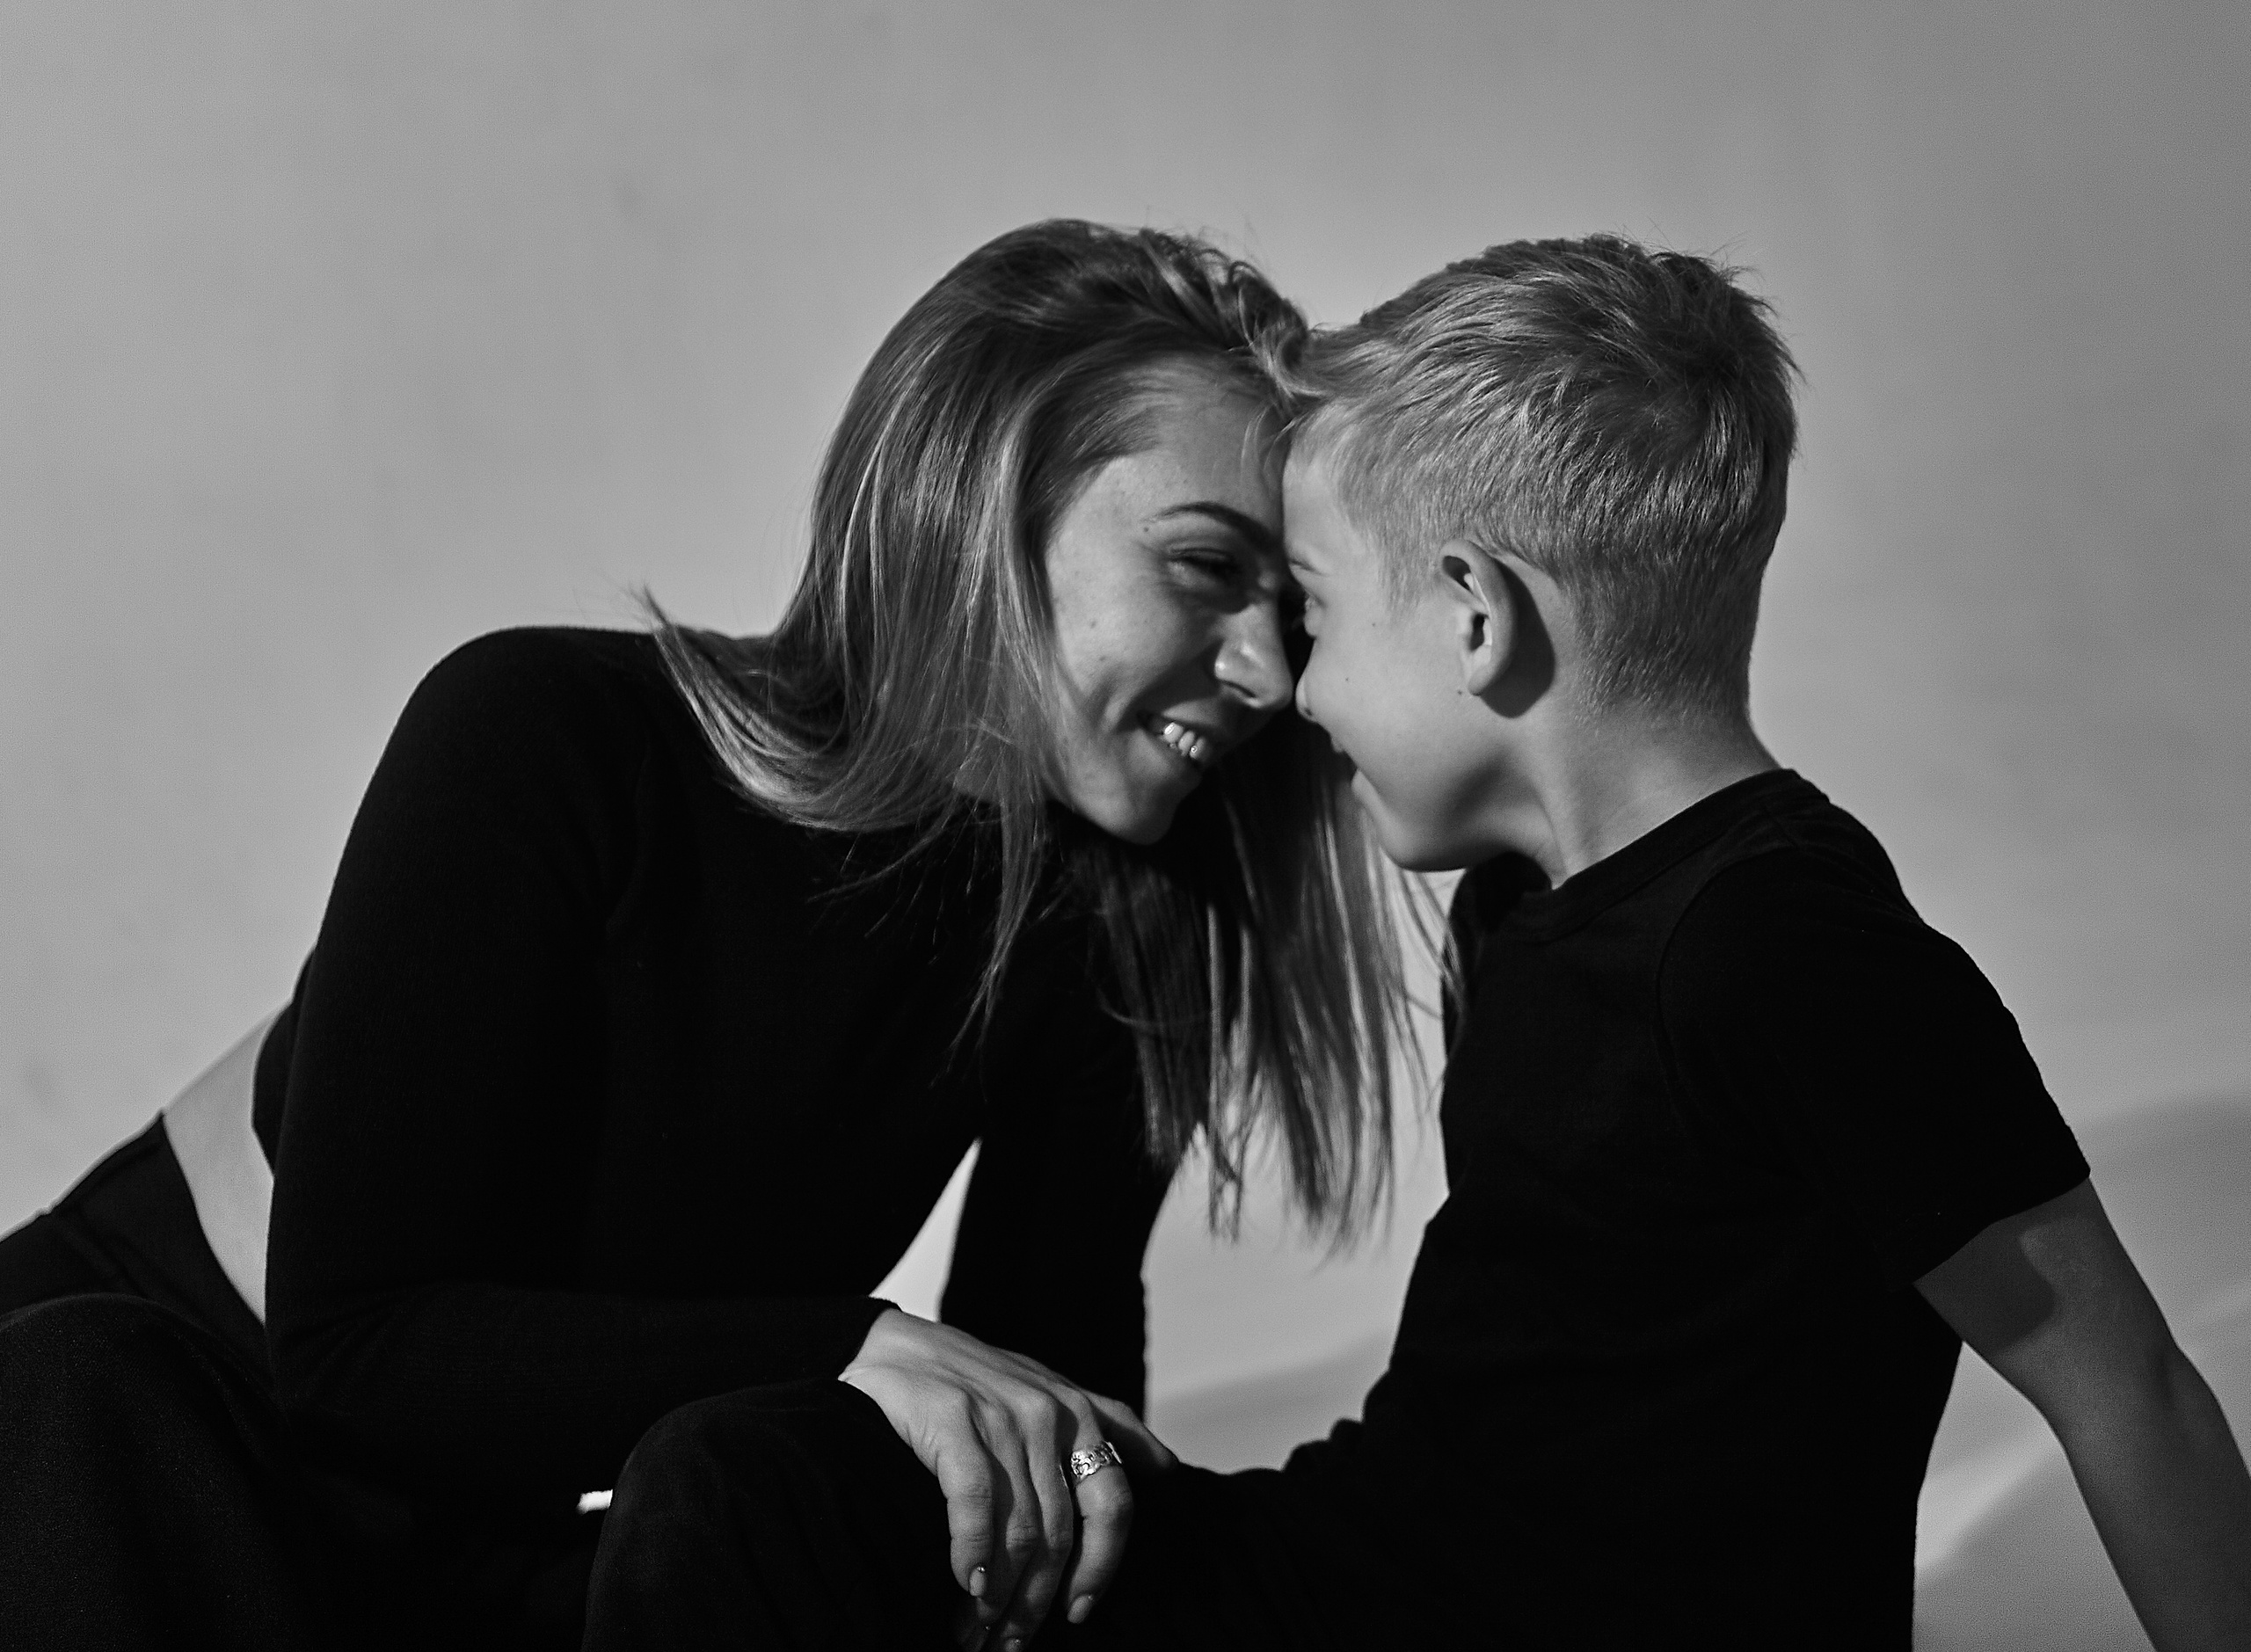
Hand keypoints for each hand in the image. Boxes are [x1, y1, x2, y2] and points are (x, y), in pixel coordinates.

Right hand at [840, 1309, 1175, 1647]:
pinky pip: (976, 1503)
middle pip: (1061, 1533)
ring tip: (977, 1634)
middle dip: (1037, 1602)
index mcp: (1079, 1414)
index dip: (1101, 1567)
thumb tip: (1168, 1469)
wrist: (887, 1346)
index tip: (1077, 1613)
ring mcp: (1002, 1416)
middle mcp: (1049, 1414)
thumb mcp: (1048, 1389)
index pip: (1113, 1506)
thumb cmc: (970, 1377)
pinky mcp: (953, 1419)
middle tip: (1010, 1645)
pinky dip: (972, 1552)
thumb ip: (1107, 1423)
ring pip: (1020, 1529)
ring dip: (1000, 1596)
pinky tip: (965, 1585)